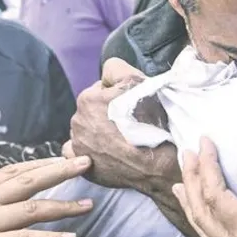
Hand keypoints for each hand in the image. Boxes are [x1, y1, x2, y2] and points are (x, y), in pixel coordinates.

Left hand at [67, 58, 179, 194]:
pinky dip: (91, 153)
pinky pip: (81, 156)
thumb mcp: (136, 80)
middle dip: (107, 116)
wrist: (158, 161)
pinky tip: (107, 154)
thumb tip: (106, 76)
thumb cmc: (150, 119)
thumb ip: (115, 68)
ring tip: (122, 142)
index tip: (131, 106)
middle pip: (93, 113)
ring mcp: (80, 147)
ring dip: (100, 134)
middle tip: (129, 124)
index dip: (117, 97)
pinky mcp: (85, 168)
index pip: (100, 91)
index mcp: (87, 99)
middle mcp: (78, 122)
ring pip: (88, 133)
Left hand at [172, 137, 236, 236]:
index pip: (217, 199)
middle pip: (204, 215)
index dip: (208, 168)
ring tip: (182, 179)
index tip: (205, 142)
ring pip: (206, 232)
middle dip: (193, 181)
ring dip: (193, 202)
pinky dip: (204, 222)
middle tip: (187, 152)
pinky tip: (201, 212)